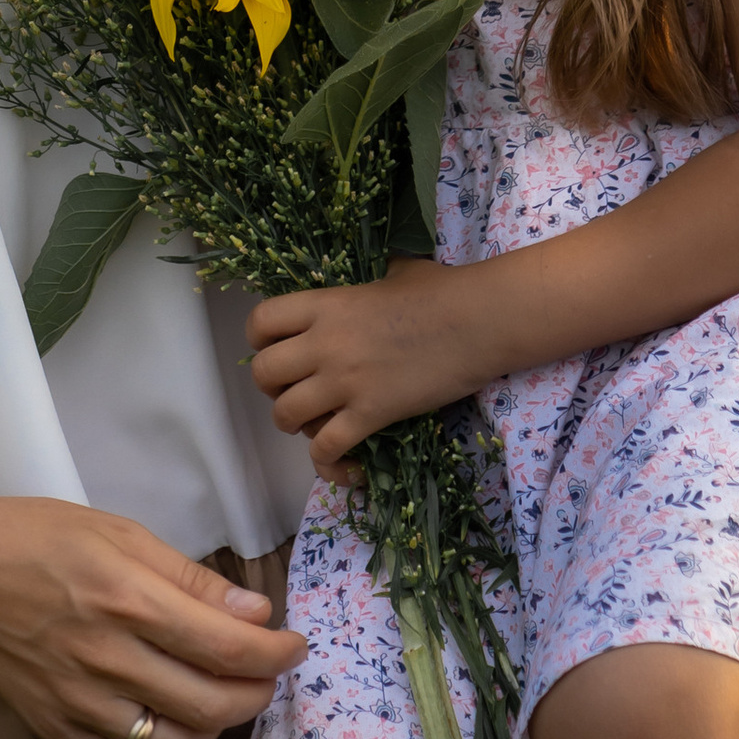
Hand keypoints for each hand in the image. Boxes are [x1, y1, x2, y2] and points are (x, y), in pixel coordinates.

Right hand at [0, 494, 304, 738]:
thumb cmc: (33, 538)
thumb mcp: (118, 533)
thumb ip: (189, 579)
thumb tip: (255, 613)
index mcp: (127, 599)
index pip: (228, 645)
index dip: (277, 653)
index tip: (295, 645)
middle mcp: (106, 657)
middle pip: (210, 704)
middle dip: (257, 693)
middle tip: (265, 674)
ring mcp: (77, 702)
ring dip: (213, 728)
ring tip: (218, 699)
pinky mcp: (53, 729)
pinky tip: (168, 728)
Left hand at [248, 264, 489, 475]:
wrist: (479, 320)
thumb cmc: (442, 290)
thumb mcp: (396, 273)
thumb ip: (373, 282)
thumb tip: (382, 279)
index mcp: (325, 304)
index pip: (260, 322)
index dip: (259, 341)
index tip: (277, 348)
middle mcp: (324, 343)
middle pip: (263, 374)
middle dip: (273, 388)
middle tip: (297, 389)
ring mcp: (345, 380)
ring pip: (286, 415)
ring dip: (296, 424)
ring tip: (316, 424)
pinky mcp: (371, 413)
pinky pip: (327, 448)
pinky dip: (329, 463)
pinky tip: (344, 464)